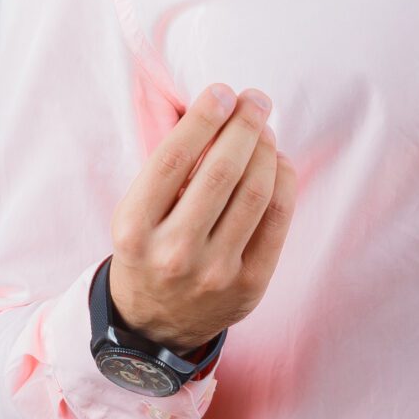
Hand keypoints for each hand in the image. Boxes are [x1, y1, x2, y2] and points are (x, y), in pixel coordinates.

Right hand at [108, 82, 298, 354]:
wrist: (153, 325)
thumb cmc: (147, 250)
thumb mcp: (136, 213)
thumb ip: (169, 170)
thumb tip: (217, 110)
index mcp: (135, 229)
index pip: (175, 158)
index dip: (204, 117)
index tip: (222, 92)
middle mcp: (174, 252)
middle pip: (222, 171)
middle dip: (245, 125)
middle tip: (256, 99)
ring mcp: (214, 272)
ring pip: (256, 193)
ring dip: (266, 149)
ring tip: (265, 128)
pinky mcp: (249, 286)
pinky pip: (278, 221)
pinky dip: (284, 181)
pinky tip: (278, 162)